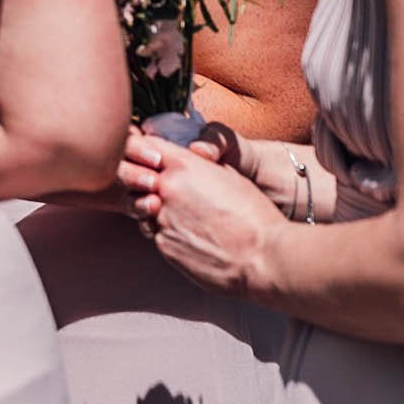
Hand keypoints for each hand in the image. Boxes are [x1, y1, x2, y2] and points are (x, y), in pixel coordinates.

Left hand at [121, 136, 281, 296]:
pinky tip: (193, 239)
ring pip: (144, 208)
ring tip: (188, 220)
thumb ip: (199, 166)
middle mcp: (166, 189)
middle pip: (139, 178)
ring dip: (157, 211)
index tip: (152, 158)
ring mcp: (161, 219)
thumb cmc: (254, 216)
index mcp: (184, 166)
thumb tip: (189, 163)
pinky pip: (156, 234)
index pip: (148, 145)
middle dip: (147, 183)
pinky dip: (169, 234)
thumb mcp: (228, 175)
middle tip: (165, 193)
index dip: (148, 151)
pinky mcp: (164, 246)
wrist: (263, 258)